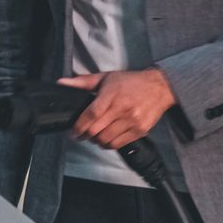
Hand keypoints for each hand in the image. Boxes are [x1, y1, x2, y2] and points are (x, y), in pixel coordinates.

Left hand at [60, 68, 177, 149]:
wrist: (159, 87)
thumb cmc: (132, 82)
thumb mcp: (107, 77)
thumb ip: (83, 82)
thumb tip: (62, 83)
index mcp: (112, 94)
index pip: (91, 115)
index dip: (79, 126)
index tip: (73, 132)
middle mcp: (122, 108)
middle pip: (96, 130)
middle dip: (85, 135)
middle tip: (82, 134)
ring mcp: (132, 120)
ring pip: (106, 140)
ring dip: (97, 141)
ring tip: (96, 135)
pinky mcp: (140, 130)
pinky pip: (118, 144)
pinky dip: (109, 144)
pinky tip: (108, 138)